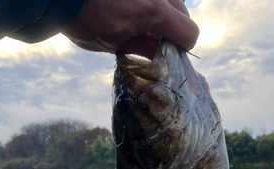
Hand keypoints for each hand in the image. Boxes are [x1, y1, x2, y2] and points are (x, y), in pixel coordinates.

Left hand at [63, 0, 198, 58]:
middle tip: (154, 43)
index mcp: (155, 11)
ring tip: (143, 27)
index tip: (169, 59)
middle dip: (172, 31)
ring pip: (173, 1)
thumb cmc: (85, 19)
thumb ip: (143, 47)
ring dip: (164, 16)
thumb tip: (158, 53)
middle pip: (183, 14)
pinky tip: (136, 15)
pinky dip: (154, 5)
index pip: (189, 34)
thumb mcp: (116, 43)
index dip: (181, 50)